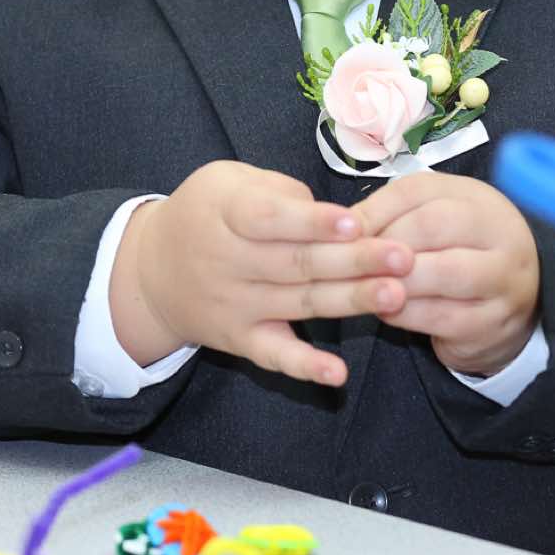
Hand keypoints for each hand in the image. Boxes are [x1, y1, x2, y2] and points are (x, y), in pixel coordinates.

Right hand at [110, 161, 412, 386]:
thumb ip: (278, 190)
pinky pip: (274, 357)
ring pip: (300, 303)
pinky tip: (336, 375)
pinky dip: (304, 368)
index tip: (355, 221)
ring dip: (350, 302)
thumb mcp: (226, 180)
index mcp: (226, 213)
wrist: (149, 271)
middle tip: (404, 257)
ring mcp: (236, 306)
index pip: (271, 219)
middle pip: (298, 263)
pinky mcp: (240, 340)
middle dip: (355, 261)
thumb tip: (330, 214)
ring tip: (396, 294)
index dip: (312, 222)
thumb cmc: (205, 213)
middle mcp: (229, 263)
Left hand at [357, 172, 540, 376]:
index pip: (418, 192)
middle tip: (352, 262)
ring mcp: (502, 279)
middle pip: (432, 225)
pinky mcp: (493, 321)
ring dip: (393, 280)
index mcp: (478, 199)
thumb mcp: (435, 219)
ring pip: (440, 272)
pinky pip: (441, 316)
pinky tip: (386, 309)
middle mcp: (500, 232)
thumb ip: (394, 214)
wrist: (517, 302)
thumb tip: (345, 224)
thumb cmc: (460, 251)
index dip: (375, 211)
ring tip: (365, 286)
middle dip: (384, 245)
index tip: (344, 231)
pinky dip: (404, 313)